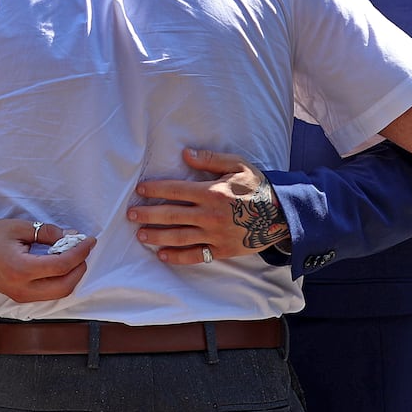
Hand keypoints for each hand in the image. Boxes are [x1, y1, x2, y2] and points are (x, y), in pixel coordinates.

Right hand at [0, 218, 95, 302]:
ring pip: (58, 294)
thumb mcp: (18, 228)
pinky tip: (62, 265)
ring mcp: (22, 296)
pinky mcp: (21, 297)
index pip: (60, 266)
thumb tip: (71, 237)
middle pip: (64, 287)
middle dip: (80, 268)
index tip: (89, 241)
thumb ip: (46, 233)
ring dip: (72, 276)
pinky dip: (61, 281)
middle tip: (84, 249)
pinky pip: (48, 294)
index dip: (79, 253)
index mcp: (21, 269)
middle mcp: (23, 288)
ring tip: (75, 256)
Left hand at [127, 147, 288, 265]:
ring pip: (179, 237)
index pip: (176, 190)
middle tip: (130, 214)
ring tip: (140, 235)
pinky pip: (196, 256)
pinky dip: (178, 257)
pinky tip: (163, 255)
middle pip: (172, 215)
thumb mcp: (238, 165)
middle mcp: (210, 215)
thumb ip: (210, 160)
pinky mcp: (222, 250)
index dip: (156, 189)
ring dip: (157, 236)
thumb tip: (185, 154)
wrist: (281, 214)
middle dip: (148, 214)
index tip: (140, 190)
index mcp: (212, 192)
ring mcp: (215, 235)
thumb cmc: (257, 187)